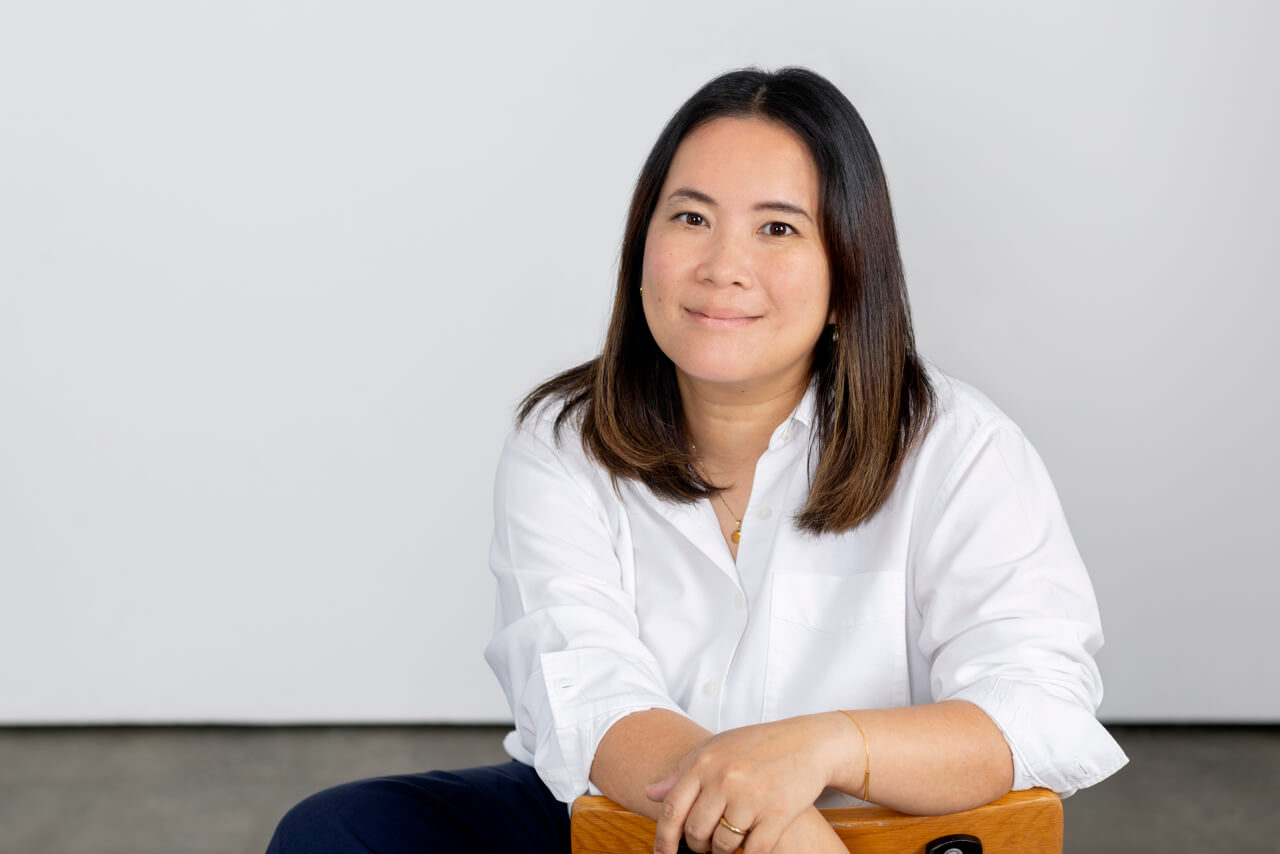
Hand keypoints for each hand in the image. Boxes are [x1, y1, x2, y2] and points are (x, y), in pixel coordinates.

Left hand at [644, 714, 849, 853]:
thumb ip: (682, 772)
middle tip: (704, 844)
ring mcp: (751, 797)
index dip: (663, 838)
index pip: (673, 809)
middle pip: (695, 832)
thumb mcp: (716, 748)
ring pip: (722, 845)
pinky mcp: (777, 814)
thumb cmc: (758, 745)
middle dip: (697, 846)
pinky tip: (749, 846)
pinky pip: (753, 851)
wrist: (807, 742)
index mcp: (705, 762)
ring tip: (728, 841)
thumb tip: (650, 793)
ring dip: (722, 852)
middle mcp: (725, 779)